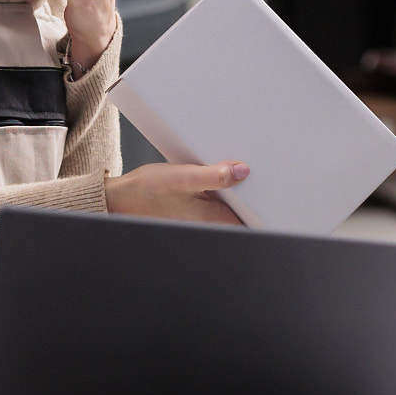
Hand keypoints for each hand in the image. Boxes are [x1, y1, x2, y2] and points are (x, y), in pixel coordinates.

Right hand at [104, 159, 249, 226]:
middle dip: (253, 198)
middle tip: (262, 174)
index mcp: (212, 219)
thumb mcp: (183, 176)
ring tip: (243, 170)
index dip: (262, 209)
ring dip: (237, 193)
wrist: (120, 199)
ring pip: (228, 207)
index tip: (275, 193)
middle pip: (241, 214)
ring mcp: (200, 218)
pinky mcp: (192, 210)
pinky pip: (216, 202)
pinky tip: (220, 174)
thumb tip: (243, 172)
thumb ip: (214, 176)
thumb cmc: (148, 190)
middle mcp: (208, 223)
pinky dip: (222, 191)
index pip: (247, 221)